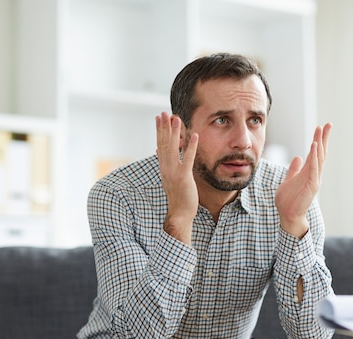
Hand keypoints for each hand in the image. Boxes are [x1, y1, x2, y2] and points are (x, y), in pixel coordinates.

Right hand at [156, 112, 198, 243]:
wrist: (179, 213)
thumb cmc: (178, 196)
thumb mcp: (171, 178)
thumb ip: (168, 165)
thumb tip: (161, 153)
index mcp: (163, 167)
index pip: (160, 145)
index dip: (159, 130)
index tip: (159, 117)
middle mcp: (166, 168)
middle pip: (164, 143)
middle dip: (164, 127)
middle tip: (164, 112)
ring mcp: (173, 172)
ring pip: (173, 148)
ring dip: (175, 132)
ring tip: (176, 118)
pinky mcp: (183, 178)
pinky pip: (187, 159)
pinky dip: (190, 146)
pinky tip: (194, 135)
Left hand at [275, 123, 330, 237]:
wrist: (288, 215)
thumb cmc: (288, 200)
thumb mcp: (289, 180)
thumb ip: (294, 169)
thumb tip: (298, 158)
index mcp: (308, 172)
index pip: (315, 153)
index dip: (318, 140)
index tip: (321, 127)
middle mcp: (314, 174)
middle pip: (320, 153)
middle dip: (323, 138)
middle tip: (328, 124)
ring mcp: (314, 179)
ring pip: (319, 158)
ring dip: (320, 143)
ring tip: (321, 130)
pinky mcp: (312, 185)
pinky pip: (313, 168)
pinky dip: (314, 157)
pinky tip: (314, 146)